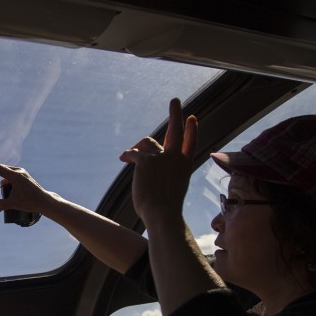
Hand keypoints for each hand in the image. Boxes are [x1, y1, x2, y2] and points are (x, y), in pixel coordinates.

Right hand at [0, 164, 52, 213]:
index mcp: (15, 176)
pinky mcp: (25, 176)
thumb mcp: (12, 204)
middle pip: (3, 168)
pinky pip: (13, 174)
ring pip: (8, 171)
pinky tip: (6, 187)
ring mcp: (23, 173)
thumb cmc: (30, 202)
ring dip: (1, 177)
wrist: (44, 201)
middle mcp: (19, 171)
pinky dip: (7, 179)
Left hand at [119, 97, 198, 221]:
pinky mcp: (146, 160)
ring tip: (130, 153)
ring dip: (138, 145)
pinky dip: (128, 155)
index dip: (192, 130)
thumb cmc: (165, 211)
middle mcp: (175, 158)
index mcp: (185, 167)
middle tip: (174, 101)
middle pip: (176, 130)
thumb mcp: (170, 191)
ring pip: (147, 142)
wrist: (162, 214)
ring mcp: (162, 157)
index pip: (191, 143)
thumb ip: (163, 178)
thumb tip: (148, 172)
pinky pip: (133, 153)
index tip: (192, 118)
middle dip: (175, 114)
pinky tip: (123, 159)